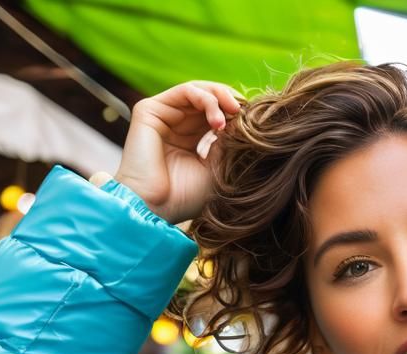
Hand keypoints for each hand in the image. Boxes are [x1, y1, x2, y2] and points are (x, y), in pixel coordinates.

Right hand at [114, 81, 243, 223]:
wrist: (155, 209)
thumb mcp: (217, 169)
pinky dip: (206, 99)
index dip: (238, 115)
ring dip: (221, 99)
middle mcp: (177, 125)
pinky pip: (185, 91)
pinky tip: (218, 119)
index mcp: (192, 139)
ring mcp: (164, 116)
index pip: (218, 115)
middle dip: (232, 102)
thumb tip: (246, 120)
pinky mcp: (151, 110)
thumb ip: (229, 143)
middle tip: (246, 115)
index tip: (256, 125)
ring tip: (233, 115)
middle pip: (210, 98)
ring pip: (199, 91)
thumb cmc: (186, 198)